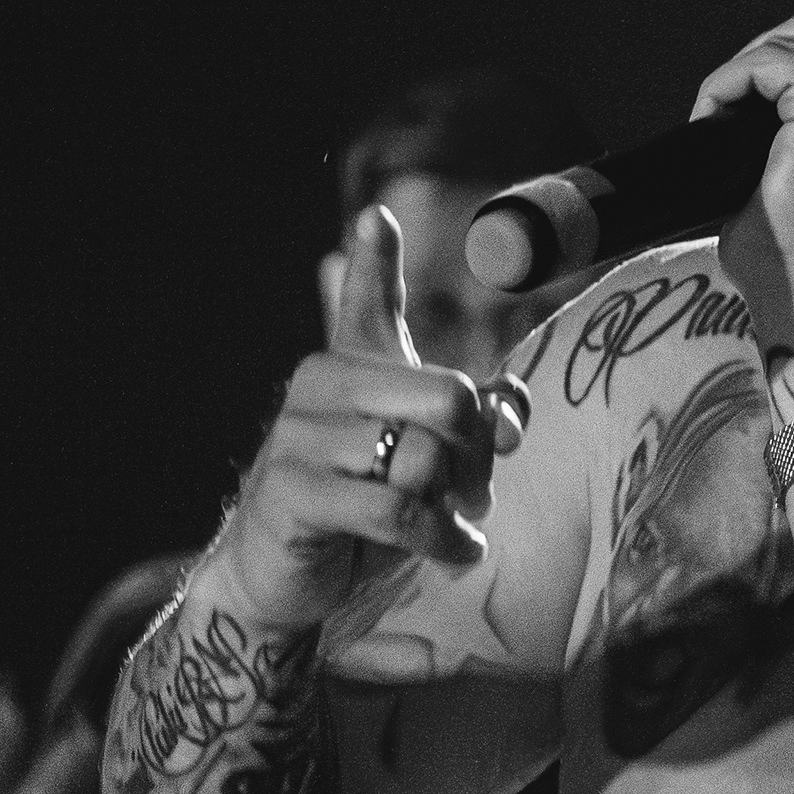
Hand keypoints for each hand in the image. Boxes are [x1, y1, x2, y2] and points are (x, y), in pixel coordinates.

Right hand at [214, 206, 523, 631]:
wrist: (283, 576)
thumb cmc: (360, 508)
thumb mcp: (420, 460)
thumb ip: (471, 428)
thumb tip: (509, 412)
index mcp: (348, 364)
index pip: (366, 299)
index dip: (375, 259)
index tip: (376, 217)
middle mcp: (318, 385)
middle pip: (449, 400)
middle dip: (475, 458)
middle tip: (470, 494)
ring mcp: (297, 436)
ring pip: (423, 458)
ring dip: (454, 506)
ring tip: (450, 525)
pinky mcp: (290, 493)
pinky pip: (394, 508)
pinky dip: (439, 537)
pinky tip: (455, 550)